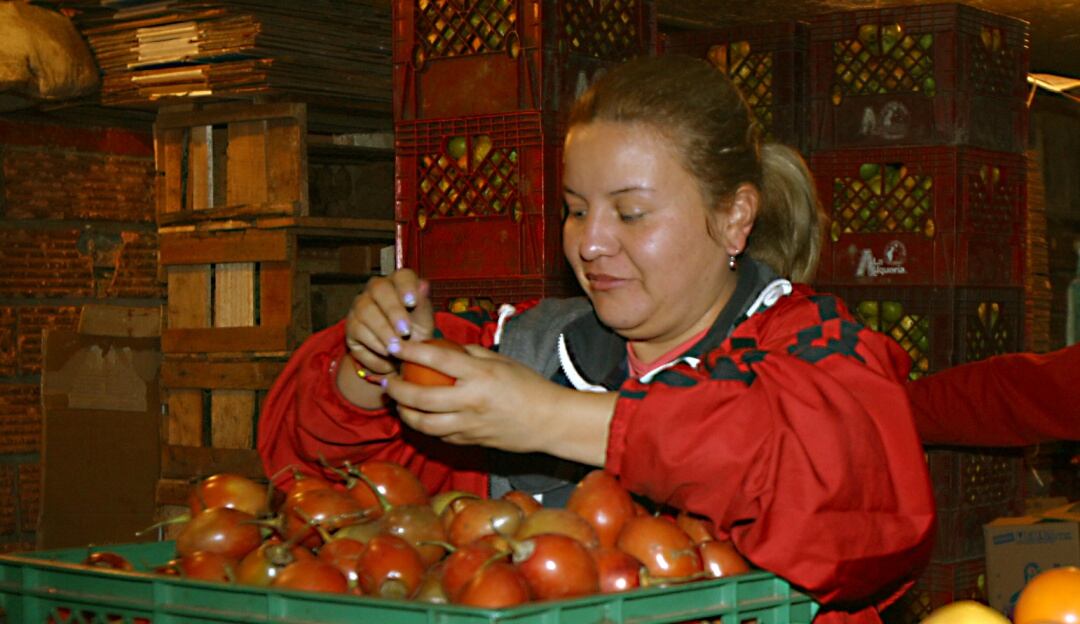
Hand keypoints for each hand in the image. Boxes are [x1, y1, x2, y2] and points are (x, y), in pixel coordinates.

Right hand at [344, 269, 433, 377]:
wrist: (401, 355)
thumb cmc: (416, 332)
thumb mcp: (424, 321)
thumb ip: (423, 304)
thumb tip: (424, 285)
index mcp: (399, 283)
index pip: (402, 275)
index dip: (406, 287)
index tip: (412, 303)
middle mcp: (377, 289)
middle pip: (380, 289)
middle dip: (393, 311)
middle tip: (405, 332)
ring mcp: (361, 304)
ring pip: (366, 310)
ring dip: (383, 331)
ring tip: (396, 348)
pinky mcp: (351, 324)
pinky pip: (358, 330)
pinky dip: (374, 344)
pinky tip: (386, 354)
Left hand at [385, 340, 615, 465]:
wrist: (549, 421)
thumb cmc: (528, 386)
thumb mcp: (501, 361)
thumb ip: (470, 355)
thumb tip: (441, 348)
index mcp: (480, 375)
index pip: (436, 359)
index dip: (410, 351)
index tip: (394, 346)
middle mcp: (471, 401)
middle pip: (421, 398)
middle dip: (397, 390)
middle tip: (388, 381)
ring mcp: (470, 425)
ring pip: (425, 425)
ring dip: (405, 414)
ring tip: (399, 404)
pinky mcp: (471, 442)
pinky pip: (440, 436)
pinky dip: (426, 427)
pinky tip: (421, 418)